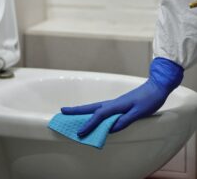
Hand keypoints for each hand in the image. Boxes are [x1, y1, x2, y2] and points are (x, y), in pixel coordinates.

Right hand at [61, 57, 183, 135]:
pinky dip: (93, 112)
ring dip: (83, 111)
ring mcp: (115, 103)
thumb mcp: (139, 112)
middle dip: (76, 110)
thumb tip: (111, 127)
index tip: (79, 133)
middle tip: (62, 111)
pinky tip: (92, 115)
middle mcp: (113, 103)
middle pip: (91, 107)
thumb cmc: (149, 99)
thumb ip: (125, 120)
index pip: (99, 116)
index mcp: (117, 105)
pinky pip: (102, 109)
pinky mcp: (118, 104)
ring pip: (95, 107)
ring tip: (72, 113)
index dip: (89, 125)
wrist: (156, 86)